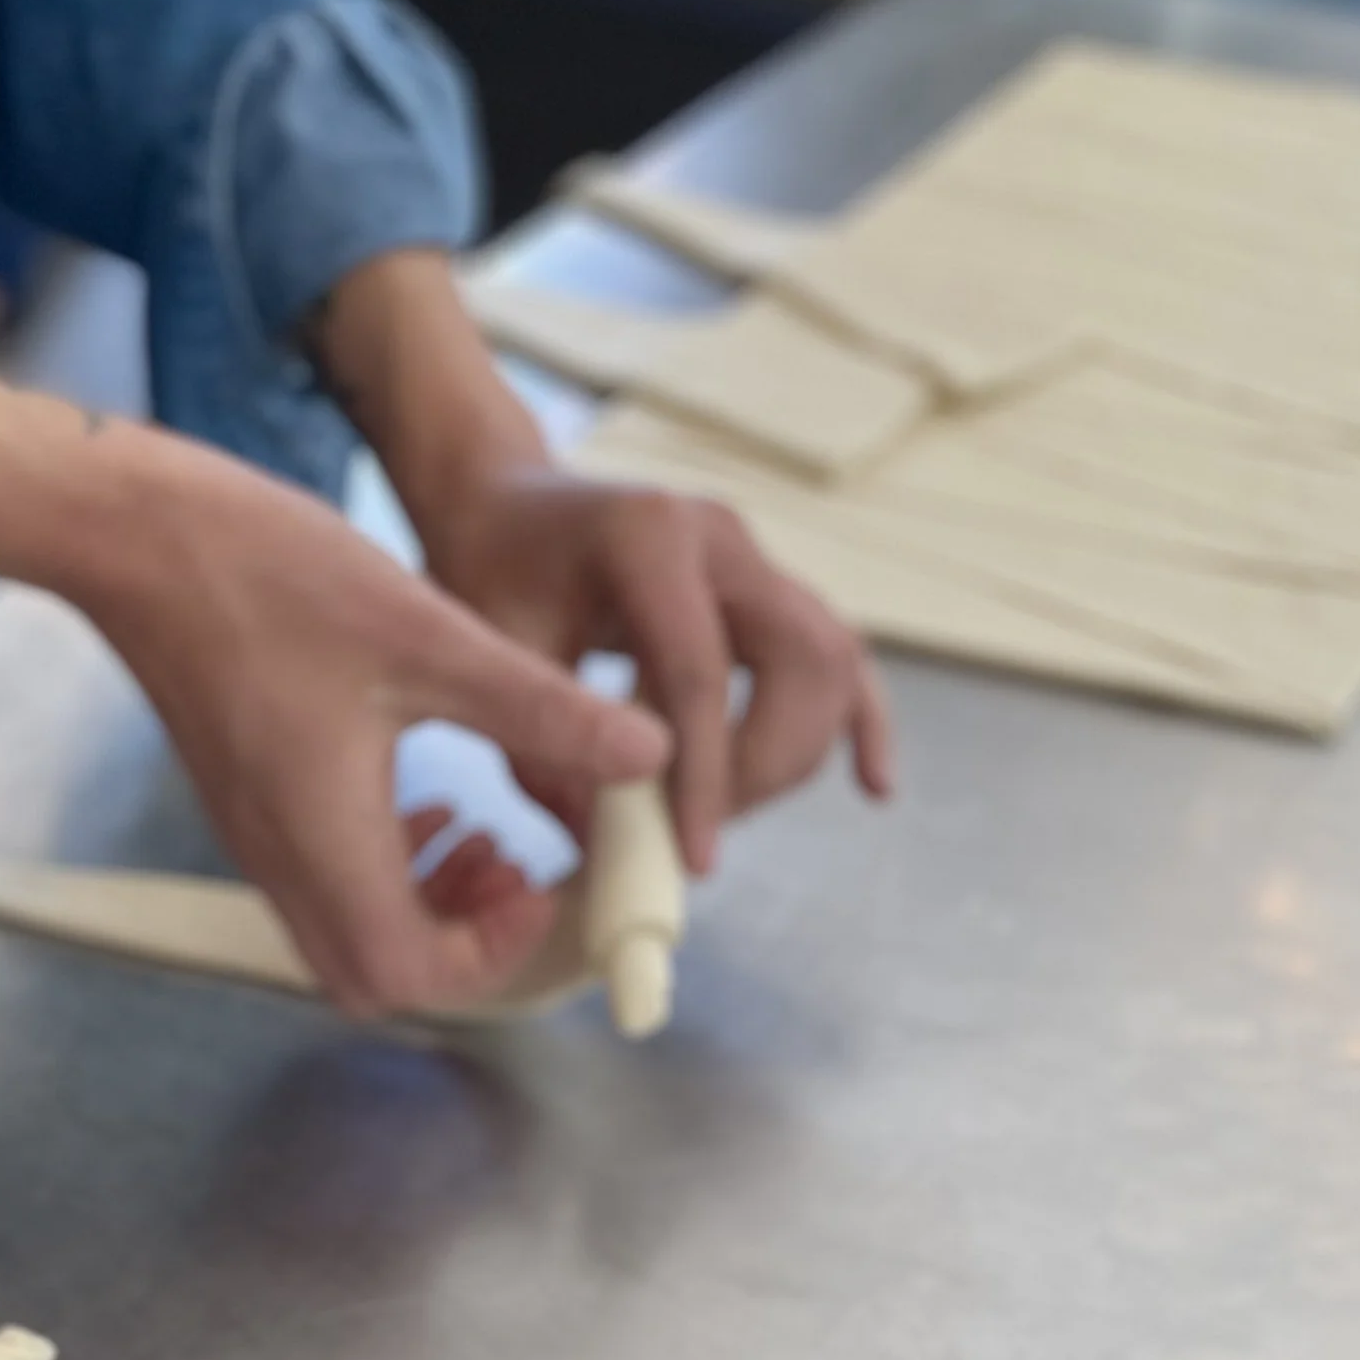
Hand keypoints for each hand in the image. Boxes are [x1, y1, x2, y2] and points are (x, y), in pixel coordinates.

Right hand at [84, 439, 669, 1011]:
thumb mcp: (433, 638)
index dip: (492, 952)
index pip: (412, 974)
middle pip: (377, 976)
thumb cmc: (271, 578)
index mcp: (325, 841)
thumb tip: (650, 754)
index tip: (540, 880)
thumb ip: (542, 710)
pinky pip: (323, 884)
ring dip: (428, 911)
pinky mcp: (247, 804)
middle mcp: (280, 862)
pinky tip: (423, 800)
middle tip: (519, 873)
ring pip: (349, 936)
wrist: (140, 536)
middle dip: (463, 947)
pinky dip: (388, 871)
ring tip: (486, 839)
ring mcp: (256, 839)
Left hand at [311, 247, 894, 872]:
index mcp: (649, 536)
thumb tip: (605, 843)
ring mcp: (755, 560)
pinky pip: (838, 657)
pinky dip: (857, 722)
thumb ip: (545, 737)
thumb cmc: (488, 568)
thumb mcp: (491, 647)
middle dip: (763, 764)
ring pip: (831, 660)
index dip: (704, 775)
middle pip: (799, 660)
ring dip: (796, 753)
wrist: (504, 500)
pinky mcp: (768, 590)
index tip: (694, 859)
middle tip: (700, 829)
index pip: (700, 672)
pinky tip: (872, 785)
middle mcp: (721, 538)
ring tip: (727, 812)